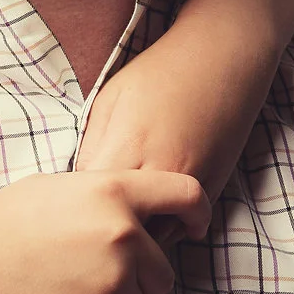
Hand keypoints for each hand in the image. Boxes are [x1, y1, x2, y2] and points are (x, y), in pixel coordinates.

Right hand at [0, 168, 209, 293]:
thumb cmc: (2, 224)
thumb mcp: (56, 188)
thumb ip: (105, 195)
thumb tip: (136, 208)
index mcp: (115, 192)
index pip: (187, 194)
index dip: (198, 212)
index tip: (194, 227)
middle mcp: (125, 235)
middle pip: (164, 270)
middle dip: (138, 277)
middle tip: (88, 272)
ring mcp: (115, 280)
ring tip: (60, 286)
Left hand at [75, 49, 263, 247]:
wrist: (222, 57)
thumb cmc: (159, 72)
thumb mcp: (110, 99)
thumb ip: (92, 146)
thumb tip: (79, 185)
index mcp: (127, 146)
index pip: (92, 203)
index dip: (78, 207)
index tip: (71, 205)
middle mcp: (160, 171)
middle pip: (123, 226)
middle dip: (105, 228)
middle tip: (92, 221)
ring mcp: (191, 183)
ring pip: (156, 236)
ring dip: (137, 234)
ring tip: (121, 221)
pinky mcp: (214, 187)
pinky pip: (183, 227)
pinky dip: (165, 227)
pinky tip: (151, 213)